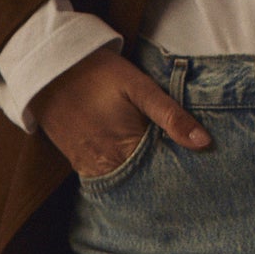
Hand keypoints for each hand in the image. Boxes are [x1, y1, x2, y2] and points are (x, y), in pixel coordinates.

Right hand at [28, 46, 210, 178]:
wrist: (50, 67)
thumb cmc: (99, 73)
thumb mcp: (140, 87)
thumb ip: (171, 115)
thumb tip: (205, 143)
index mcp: (126, 148)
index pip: (162, 175)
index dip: (180, 173)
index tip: (197, 172)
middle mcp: (106, 165)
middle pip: (143, 185)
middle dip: (162, 181)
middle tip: (184, 176)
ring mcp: (89, 167)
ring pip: (124, 185)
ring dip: (142, 180)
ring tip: (161, 171)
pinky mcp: (77, 163)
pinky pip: (105, 179)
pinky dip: (122, 176)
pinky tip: (134, 165)